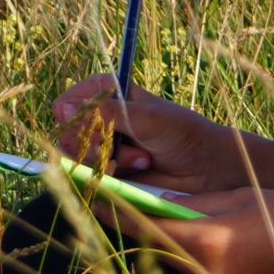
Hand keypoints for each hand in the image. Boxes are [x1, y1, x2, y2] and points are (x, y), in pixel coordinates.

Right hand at [50, 75, 273, 195]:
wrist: (207, 169)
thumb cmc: (185, 134)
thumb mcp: (151, 118)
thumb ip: (112, 113)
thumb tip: (66, 110)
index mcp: (111, 96)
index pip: (72, 99)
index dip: (71, 112)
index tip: (81, 121)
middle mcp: (103, 122)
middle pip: (68, 132)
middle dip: (92, 142)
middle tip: (119, 145)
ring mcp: (104, 149)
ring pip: (76, 157)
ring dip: (105, 160)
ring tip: (141, 160)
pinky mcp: (109, 175)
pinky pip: (90, 177)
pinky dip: (108, 177)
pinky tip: (134, 172)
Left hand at [109, 188, 273, 273]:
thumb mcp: (241, 196)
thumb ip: (195, 204)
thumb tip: (159, 204)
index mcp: (206, 243)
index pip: (146, 228)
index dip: (116, 213)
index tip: (93, 198)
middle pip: (159, 251)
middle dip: (150, 230)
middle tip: (140, 206)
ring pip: (180, 267)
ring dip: (179, 247)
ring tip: (202, 225)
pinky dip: (201, 263)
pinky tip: (225, 247)